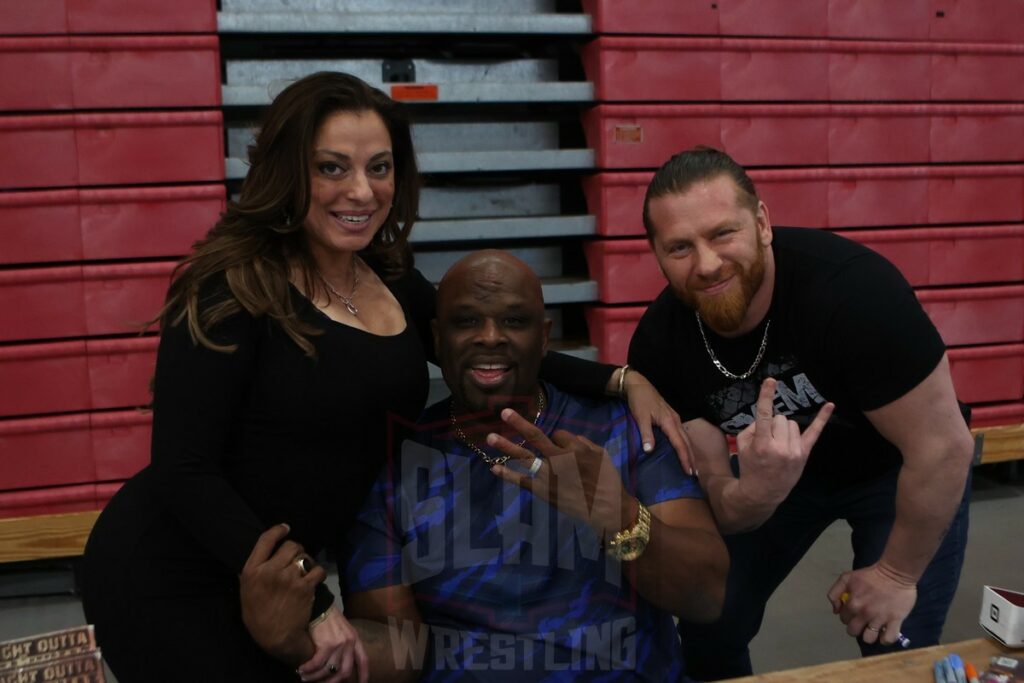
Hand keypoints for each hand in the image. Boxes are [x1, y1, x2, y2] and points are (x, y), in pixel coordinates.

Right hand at [240, 523, 323, 664]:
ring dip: (307, 562)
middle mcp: (270, 571)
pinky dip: (318, 573)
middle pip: (290, 546)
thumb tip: (262, 558)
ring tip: (305, 571)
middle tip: (296, 559)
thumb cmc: (258, 617)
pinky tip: (315, 579)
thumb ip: (254, 573)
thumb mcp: (246, 592)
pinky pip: (318, 570)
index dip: (278, 530)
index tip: (285, 528)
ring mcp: (289, 578)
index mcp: (252, 571)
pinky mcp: (305, 586)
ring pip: (305, 557)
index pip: (265, 540)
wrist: (277, 637)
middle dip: (296, 550)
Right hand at [296, 606, 368, 682]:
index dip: (363, 674)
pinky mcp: (327, 644)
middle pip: (345, 671)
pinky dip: (308, 669)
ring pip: (329, 670)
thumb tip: (335, 664)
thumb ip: (343, 645)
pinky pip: (317, 663)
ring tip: (305, 677)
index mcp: (355, 639)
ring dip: (315, 677)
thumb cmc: (328, 617)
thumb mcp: (342, 630)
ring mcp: (340, 644)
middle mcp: (350, 642)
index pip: (363, 660)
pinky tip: (301, 669)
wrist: (319, 604)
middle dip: (333, 682)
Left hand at [486, 408, 633, 538]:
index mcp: (575, 448)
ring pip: (524, 457)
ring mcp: (548, 475)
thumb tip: (568, 437)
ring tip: (490, 437)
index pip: (558, 434)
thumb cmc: (607, 480)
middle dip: (519, 423)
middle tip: (504, 412)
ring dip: (506, 446)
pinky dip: (507, 474)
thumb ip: (584, 442)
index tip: (564, 448)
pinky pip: (522, 481)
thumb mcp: (602, 454)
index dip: (560, 439)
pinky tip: (494, 468)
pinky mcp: (543, 491)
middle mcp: (559, 458)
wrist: (606, 508)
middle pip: (536, 436)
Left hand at [623, 369, 694, 474]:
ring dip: (689, 451)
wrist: (638, 384)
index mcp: (669, 422)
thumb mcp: (640, 417)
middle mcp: (675, 420)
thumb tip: (649, 451)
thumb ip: (646, 433)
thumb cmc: (639, 400)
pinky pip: (681, 433)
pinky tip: (683, 449)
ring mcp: (674, 418)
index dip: (684, 458)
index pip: (679, 444)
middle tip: (694, 473)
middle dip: (691, 457)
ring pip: (685, 437)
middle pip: (686, 442)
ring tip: (691, 464)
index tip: (689, 471)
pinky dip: (684, 443)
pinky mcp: (671, 417)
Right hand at [734, 378, 832, 507]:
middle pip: (780, 419)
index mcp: (761, 444)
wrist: (762, 492)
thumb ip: (752, 427)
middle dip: (773, 424)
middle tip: (768, 439)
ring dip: (785, 429)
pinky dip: (822, 418)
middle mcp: (779, 447)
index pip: (764, 415)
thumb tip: (767, 417)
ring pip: (792, 424)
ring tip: (778, 443)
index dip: (766, 396)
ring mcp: (794, 451)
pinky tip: (830, 405)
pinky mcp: (804, 454)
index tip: (771, 381)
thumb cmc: (750, 466)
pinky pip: (815, 432)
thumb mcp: (741, 446)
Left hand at [827, 563, 917, 645]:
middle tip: (863, 621)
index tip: (854, 613)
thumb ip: (835, 593)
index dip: (848, 616)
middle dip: (856, 628)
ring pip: (869, 638)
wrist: (894, 573)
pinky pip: (888, 639)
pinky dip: (885, 639)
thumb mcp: (846, 578)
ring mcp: (879, 619)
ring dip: (869, 635)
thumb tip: (836, 610)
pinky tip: (885, 632)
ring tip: (873, 628)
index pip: (843, 619)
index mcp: (852, 604)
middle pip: (853, 632)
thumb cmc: (870, 575)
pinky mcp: (895, 621)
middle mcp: (864, 614)